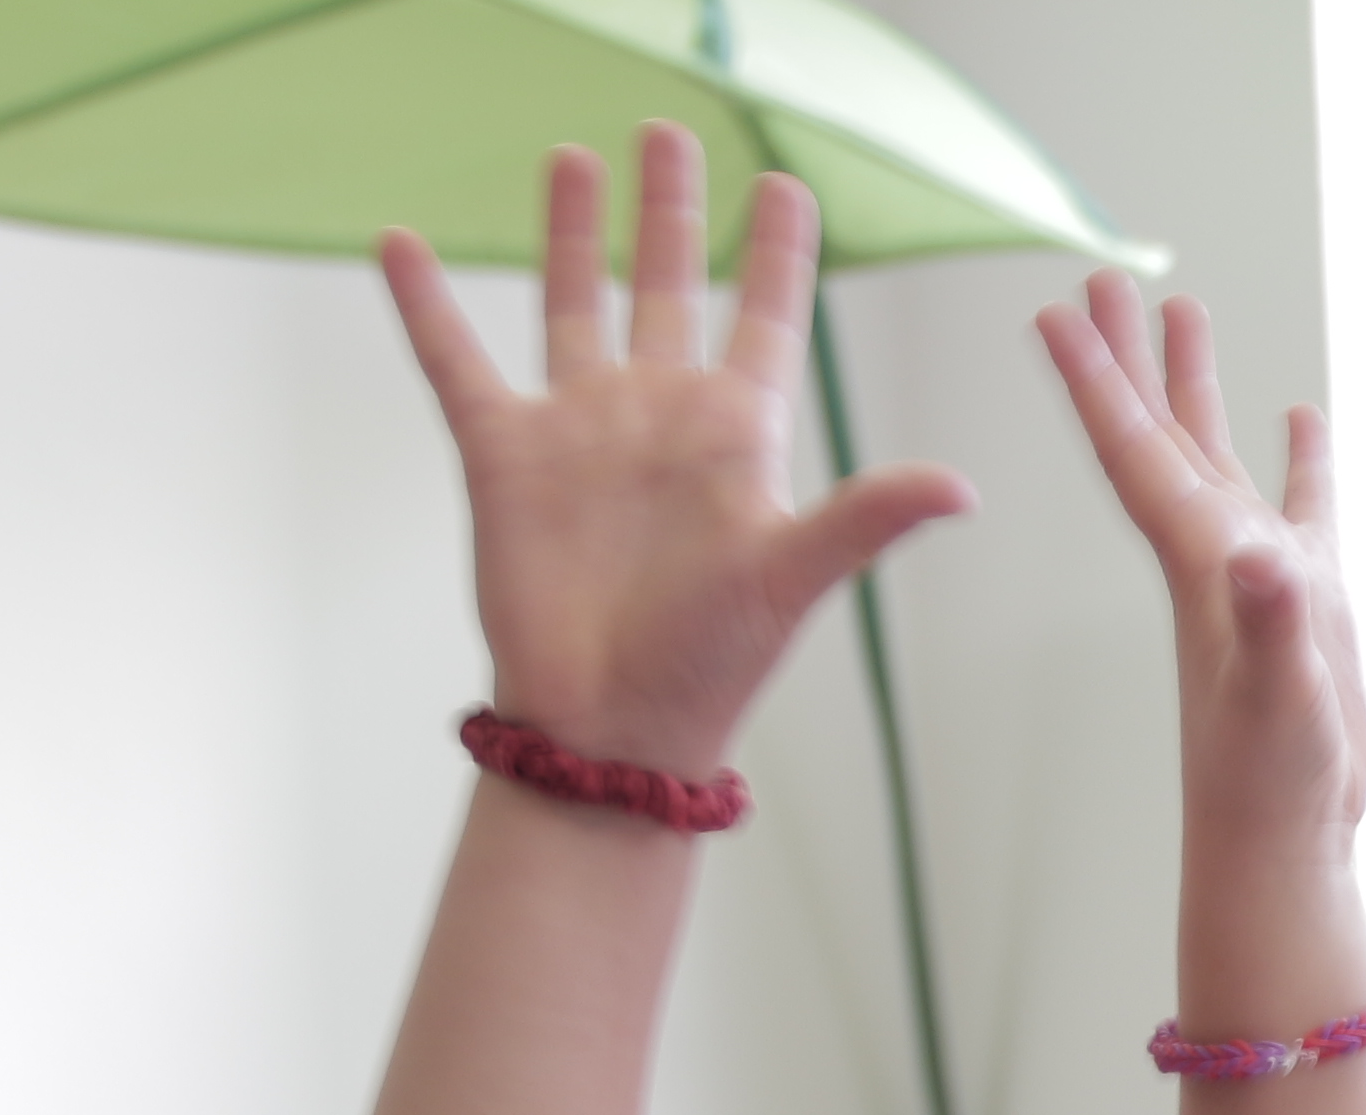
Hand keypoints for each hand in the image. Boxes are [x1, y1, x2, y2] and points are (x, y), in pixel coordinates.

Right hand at [379, 129, 969, 780]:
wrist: (610, 730)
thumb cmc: (710, 666)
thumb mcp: (792, 577)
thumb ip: (865, 518)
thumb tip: (963, 490)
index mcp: (735, 434)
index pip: (765, 318)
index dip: (776, 253)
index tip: (788, 187)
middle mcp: (658, 417)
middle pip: (666, 284)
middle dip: (669, 210)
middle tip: (670, 131)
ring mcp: (580, 430)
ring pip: (572, 302)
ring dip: (570, 231)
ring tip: (573, 155)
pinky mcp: (504, 456)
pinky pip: (458, 362)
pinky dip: (427, 304)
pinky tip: (401, 243)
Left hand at [1035, 271, 1365, 858]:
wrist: (1286, 843)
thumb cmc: (1273, 781)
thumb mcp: (1279, 697)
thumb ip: (1273, 626)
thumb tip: (1269, 562)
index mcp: (1196, 563)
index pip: (1134, 453)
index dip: (1096, 381)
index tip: (1057, 308)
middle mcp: (1214, 556)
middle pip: (1159, 432)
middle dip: (1131, 353)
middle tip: (1106, 273)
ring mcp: (1258, 576)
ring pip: (1215, 453)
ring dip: (1195, 383)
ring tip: (1184, 305)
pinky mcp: (1306, 604)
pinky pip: (1297, 504)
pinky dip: (1298, 455)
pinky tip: (1299, 412)